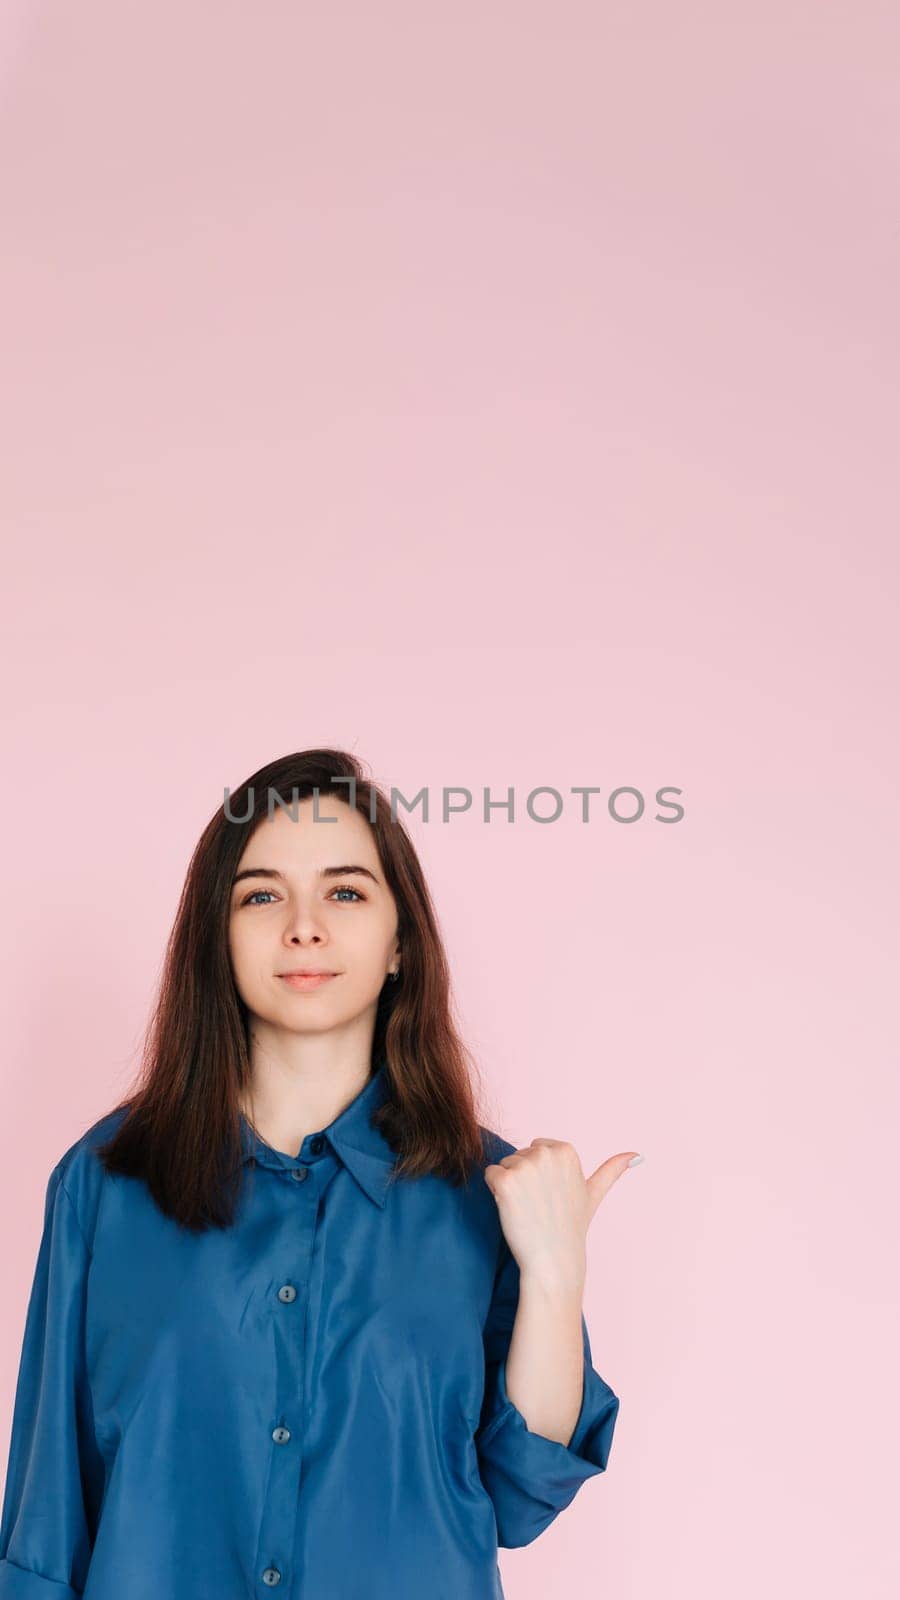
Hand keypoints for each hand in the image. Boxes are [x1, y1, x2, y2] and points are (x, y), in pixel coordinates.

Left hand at [483, 1139, 638, 1292]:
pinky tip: (512, 1210)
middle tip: (539, 1205)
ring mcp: (525, 1166)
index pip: (535, 1148)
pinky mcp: (505, 1180)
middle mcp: (546, 1153)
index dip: (539, 1175)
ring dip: (509, 1186)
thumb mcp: (593, 1194)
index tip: (551, 1195)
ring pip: (503, 1165)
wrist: (553, 1261)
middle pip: (518, 1155)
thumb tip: (637, 1155)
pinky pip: (489, 1175)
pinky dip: (495, 1192)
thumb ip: (612, 1170)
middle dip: (524, 1179)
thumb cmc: (571, 1229)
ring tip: (528, 1209)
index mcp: (566, 1150)